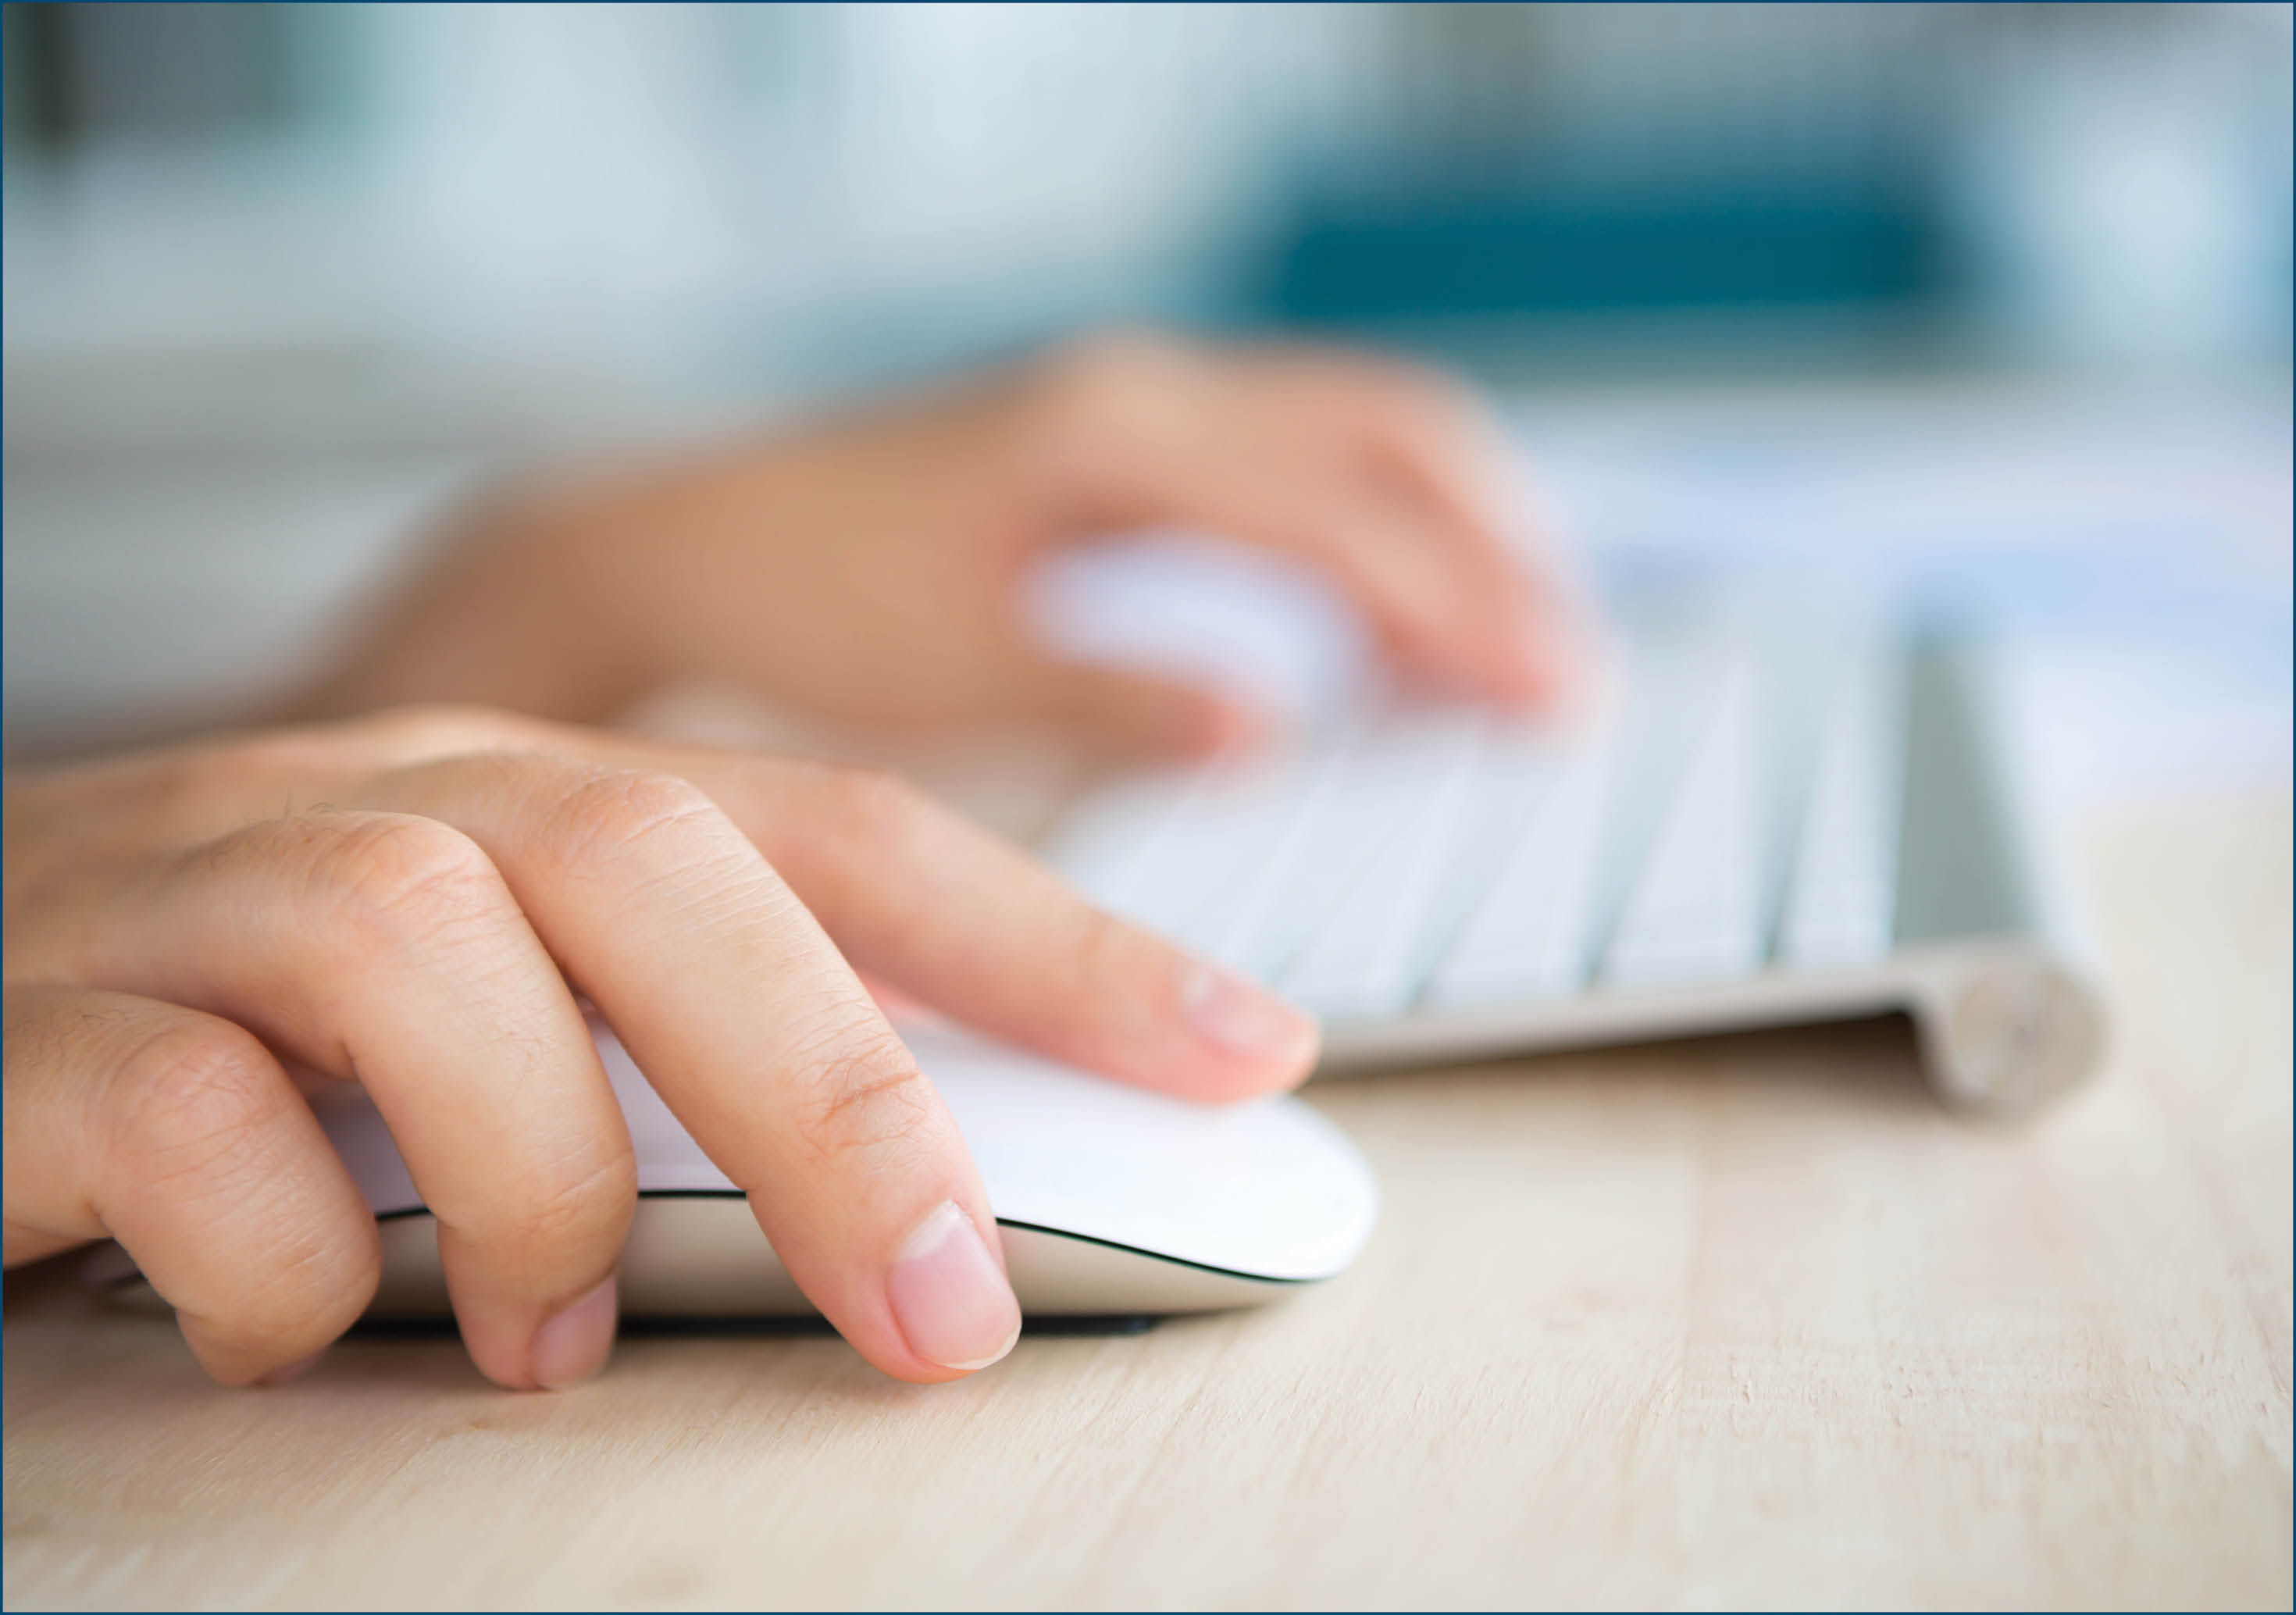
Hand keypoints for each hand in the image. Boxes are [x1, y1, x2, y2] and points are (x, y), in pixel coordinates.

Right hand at [2, 706, 1318, 1387]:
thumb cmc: (235, 1026)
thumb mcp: (484, 1018)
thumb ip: (667, 1049)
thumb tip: (913, 1179)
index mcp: (532, 803)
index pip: (842, 829)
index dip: (1056, 932)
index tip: (1243, 1050)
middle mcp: (388, 804)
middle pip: (662, 861)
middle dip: (838, 1089)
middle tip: (943, 1310)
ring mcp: (199, 889)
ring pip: (426, 941)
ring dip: (541, 1172)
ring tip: (556, 1333)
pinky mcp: (30, 1019)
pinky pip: (186, 1112)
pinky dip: (288, 1255)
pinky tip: (306, 1329)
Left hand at [297, 332, 1593, 754]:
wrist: (696, 541)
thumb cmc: (807, 606)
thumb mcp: (952, 675)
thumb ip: (1112, 695)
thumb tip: (1268, 720)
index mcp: (1113, 443)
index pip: (1344, 519)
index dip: (1464, 612)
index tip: (1550, 699)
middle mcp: (1145, 395)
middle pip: (1393, 435)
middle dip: (1500, 550)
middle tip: (1564, 680)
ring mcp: (1139, 402)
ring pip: (1358, 431)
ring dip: (1455, 527)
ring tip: (1515, 651)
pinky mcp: (1126, 436)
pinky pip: (1300, 456)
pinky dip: (1379, 527)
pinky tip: (1391, 622)